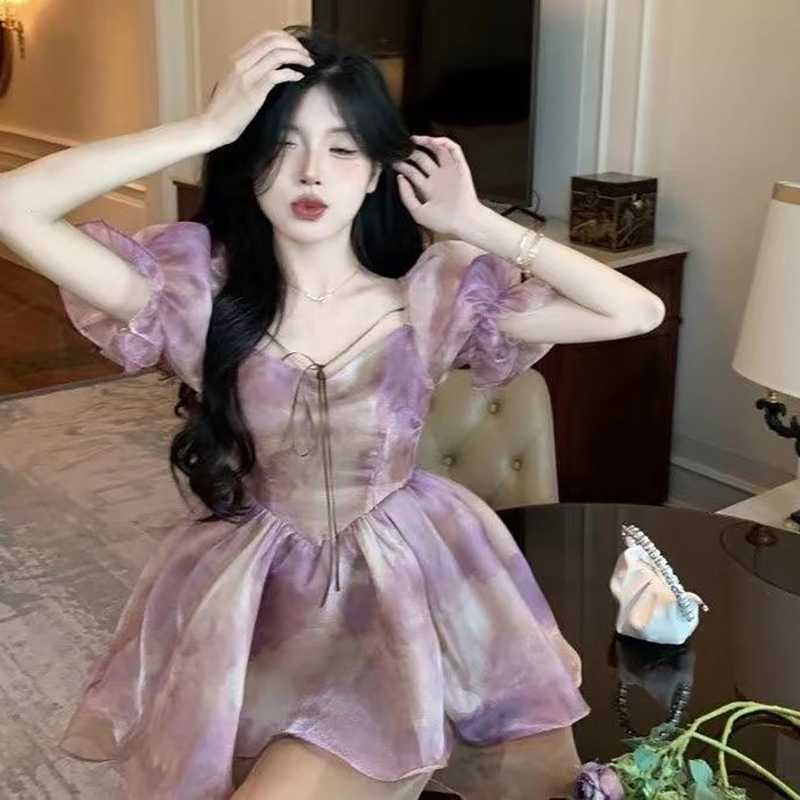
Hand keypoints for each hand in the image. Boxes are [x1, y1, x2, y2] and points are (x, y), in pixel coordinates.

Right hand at [200, 30, 313, 145]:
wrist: (213, 126)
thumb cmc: (225, 111)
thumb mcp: (235, 84)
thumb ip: (248, 73)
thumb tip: (269, 70)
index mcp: (237, 59)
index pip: (264, 36)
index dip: (285, 38)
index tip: (296, 47)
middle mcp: (241, 63)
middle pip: (273, 41)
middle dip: (295, 45)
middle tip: (306, 55)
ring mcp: (247, 76)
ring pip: (277, 55)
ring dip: (297, 56)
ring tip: (307, 64)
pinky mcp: (254, 92)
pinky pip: (277, 75)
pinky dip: (292, 73)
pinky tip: (299, 77)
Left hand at [392, 135, 481, 237]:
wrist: (463, 222)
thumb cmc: (442, 221)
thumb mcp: (417, 212)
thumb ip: (406, 196)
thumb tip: (400, 177)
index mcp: (428, 189)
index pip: (412, 173)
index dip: (402, 165)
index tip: (393, 160)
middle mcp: (438, 178)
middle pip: (422, 159)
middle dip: (411, 153)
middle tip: (402, 147)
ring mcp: (449, 172)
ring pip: (437, 151)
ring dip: (427, 142)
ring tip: (415, 139)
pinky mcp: (460, 167)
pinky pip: (454, 150)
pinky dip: (445, 143)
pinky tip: (434, 141)